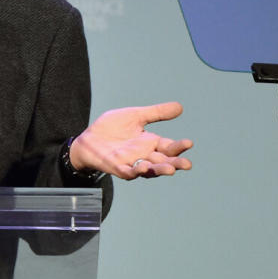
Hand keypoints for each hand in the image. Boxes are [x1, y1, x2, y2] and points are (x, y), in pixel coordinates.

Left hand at [70, 101, 192, 179]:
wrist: (88, 138)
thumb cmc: (111, 128)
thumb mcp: (135, 116)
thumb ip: (156, 113)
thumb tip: (180, 106)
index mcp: (150, 143)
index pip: (169, 147)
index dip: (179, 146)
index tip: (189, 143)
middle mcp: (144, 155)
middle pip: (163, 161)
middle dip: (175, 163)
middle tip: (187, 164)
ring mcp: (131, 163)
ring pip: (149, 170)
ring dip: (159, 170)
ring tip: (170, 169)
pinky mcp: (117, 167)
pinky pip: (128, 172)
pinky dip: (135, 171)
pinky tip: (142, 168)